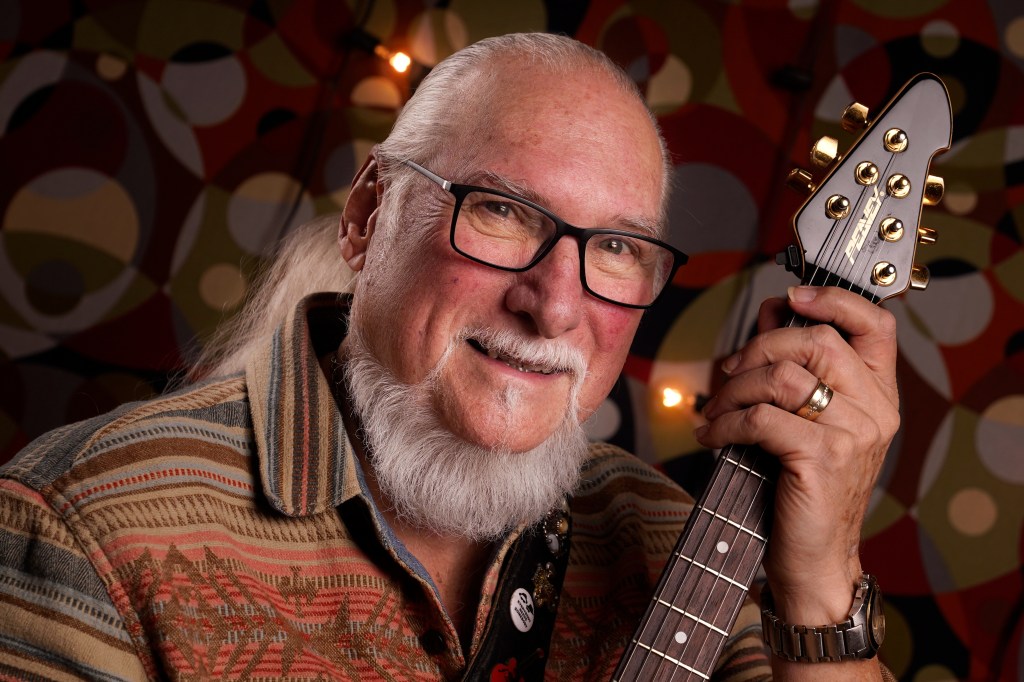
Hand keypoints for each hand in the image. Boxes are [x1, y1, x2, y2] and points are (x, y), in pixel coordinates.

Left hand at [695, 285, 898, 621]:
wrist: (815, 557)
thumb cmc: (804, 487)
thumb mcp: (808, 420)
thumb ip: (795, 366)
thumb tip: (772, 311)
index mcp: (879, 395)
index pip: (876, 325)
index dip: (833, 300)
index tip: (791, 297)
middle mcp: (875, 410)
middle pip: (815, 341)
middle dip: (757, 348)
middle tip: (728, 374)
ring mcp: (853, 435)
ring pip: (781, 376)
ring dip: (732, 389)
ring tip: (714, 411)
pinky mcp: (822, 459)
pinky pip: (762, 418)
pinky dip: (725, 423)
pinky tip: (712, 436)